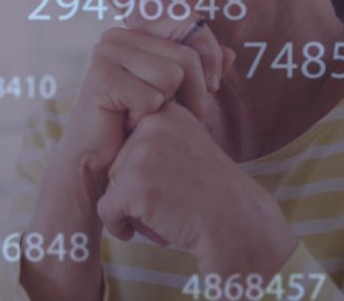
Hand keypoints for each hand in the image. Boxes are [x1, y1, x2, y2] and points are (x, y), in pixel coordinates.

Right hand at [55, 21, 233, 181]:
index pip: (191, 23)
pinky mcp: (101, 77)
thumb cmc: (137, 128)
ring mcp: (106, 53)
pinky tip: (127, 125)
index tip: (211, 87)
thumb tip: (232, 54)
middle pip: (186, 55)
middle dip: (193, 93)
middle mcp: (117, 36)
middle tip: (174, 116)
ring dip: (167, 108)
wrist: (96, 162)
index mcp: (136, 32)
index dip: (209, 56)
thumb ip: (201, 72)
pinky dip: (146, 119)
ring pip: (172, 75)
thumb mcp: (177, 96)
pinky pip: (152, 96)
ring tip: (144, 118)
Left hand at [97, 102, 296, 275]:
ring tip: (167, 211)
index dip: (144, 167)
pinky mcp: (133, 185)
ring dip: (132, 207)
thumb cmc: (211, 191)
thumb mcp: (188, 143)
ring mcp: (141, 153)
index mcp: (165, 111)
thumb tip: (115, 132)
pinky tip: (144, 231)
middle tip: (172, 198)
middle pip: (117, 162)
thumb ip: (156, 134)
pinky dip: (120, 226)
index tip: (170, 179)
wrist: (237, 223)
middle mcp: (151, 124)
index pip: (128, 139)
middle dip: (137, 187)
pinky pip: (106, 209)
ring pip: (112, 186)